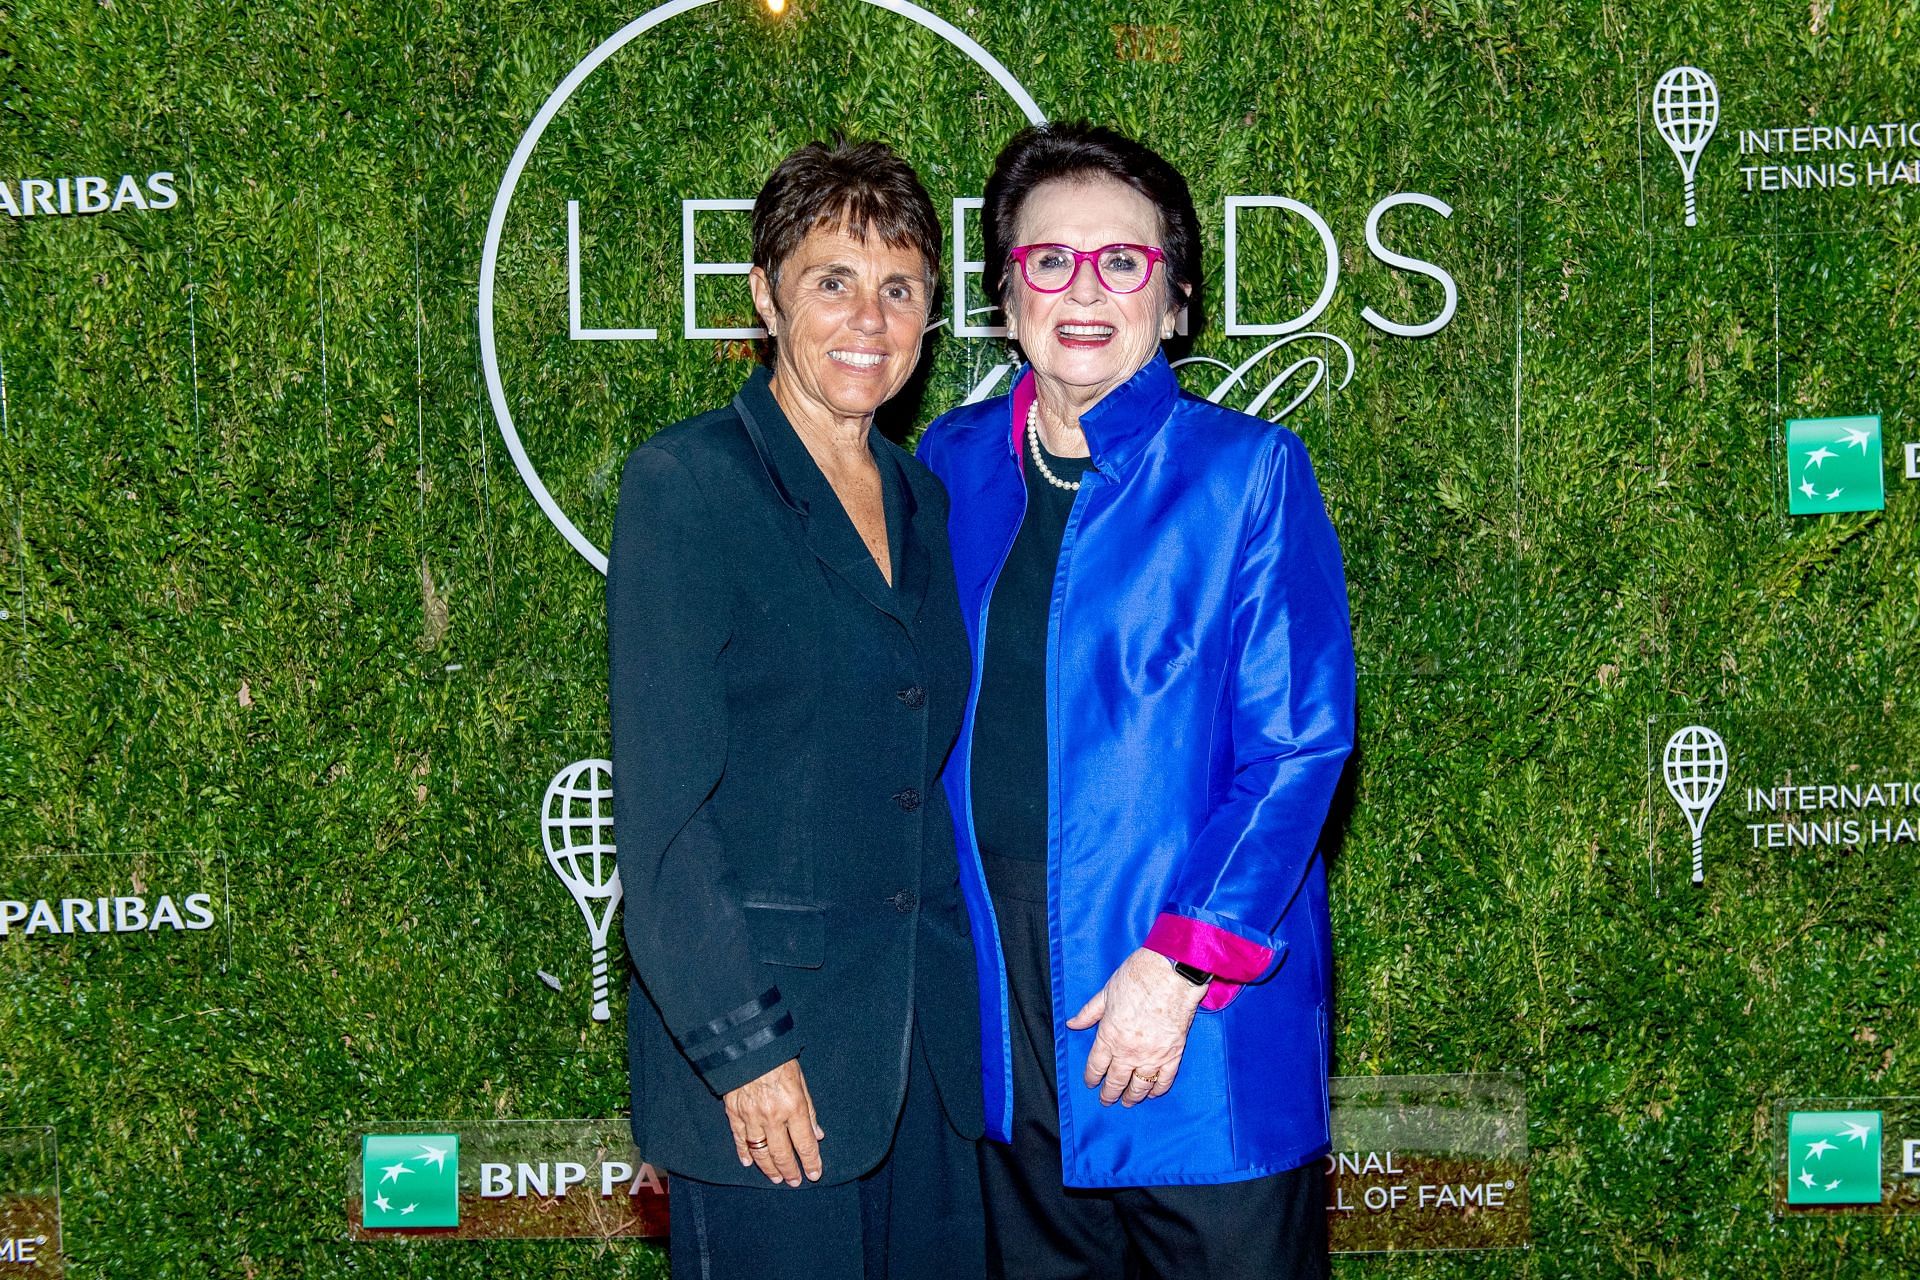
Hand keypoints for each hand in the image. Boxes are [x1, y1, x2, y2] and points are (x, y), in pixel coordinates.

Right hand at [723, 1058, 823, 1185]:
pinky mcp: (734, 1113)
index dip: (811, 1162)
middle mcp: (772, 1116)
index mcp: (793, 1107)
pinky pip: (739, 1139)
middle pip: (782, 1153)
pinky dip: (744, 1153)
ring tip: (776, 1177)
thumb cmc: (778, 1059)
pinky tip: (748, 1163)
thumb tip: (817, 1135)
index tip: (814, 1174)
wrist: (747, 1045)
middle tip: (794, 1181)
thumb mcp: (801, 1081)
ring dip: (769, 1168)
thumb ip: (809, 1110)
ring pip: (760, 1152)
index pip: (805, 1143)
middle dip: (790, 1170)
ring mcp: (751, 1117)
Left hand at [1067, 948, 1207, 1106]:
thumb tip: (1072, 1024)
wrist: (1170, 975)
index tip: (1091, 1084)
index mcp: (1108, 1036)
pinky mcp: (1173, 1054)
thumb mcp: (1105, 993)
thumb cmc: (1136, 978)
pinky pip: (1164, 1080)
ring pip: (1139, 1086)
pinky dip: (1157, 1089)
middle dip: (1110, 1094)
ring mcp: (1152, 1056)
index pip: (1096, 1066)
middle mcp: (1128, 1052)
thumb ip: (1088, 1013)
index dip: (1092, 1078)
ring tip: (1128, 1102)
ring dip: (1132, 1096)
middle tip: (1107, 1101)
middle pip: (1116, 1081)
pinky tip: (1153, 1093)